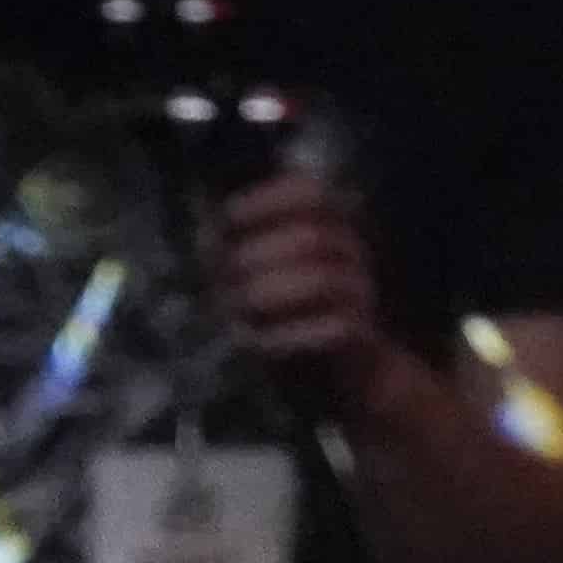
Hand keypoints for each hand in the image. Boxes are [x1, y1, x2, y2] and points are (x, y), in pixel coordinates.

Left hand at [208, 168, 398, 406]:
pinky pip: (332, 329)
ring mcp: (360, 292)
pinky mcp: (359, 333)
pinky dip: (288, 335)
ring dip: (269, 292)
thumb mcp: (265, 271)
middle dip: (257, 253)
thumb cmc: (291, 313)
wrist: (343, 368)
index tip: (228, 217)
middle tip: (221, 275)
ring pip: (321, 280)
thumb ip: (240, 247)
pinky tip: (256, 342)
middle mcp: (352, 253)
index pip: (311, 193)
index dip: (268, 200)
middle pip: (311, 237)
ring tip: (234, 309)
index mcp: (331, 225)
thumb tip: (202, 233)